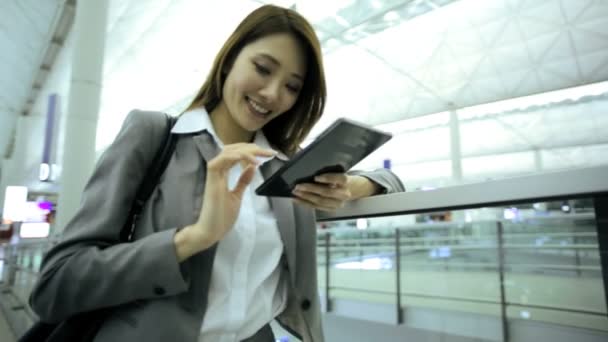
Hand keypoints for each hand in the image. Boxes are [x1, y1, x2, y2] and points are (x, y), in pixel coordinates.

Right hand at [177, 143, 275, 257]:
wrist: (210, 232)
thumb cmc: (221, 216)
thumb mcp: (237, 196)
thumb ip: (243, 181)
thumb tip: (252, 167)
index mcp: (223, 174)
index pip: (235, 154)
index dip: (251, 151)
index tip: (268, 154)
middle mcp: (218, 171)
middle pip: (232, 149)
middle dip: (251, 147)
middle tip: (269, 151)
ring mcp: (214, 175)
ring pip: (227, 152)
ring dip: (246, 150)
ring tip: (261, 155)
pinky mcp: (211, 180)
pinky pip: (220, 161)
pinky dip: (235, 156)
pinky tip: (250, 160)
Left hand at [292, 173, 351, 211]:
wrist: (354, 189)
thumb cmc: (342, 178)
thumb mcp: (340, 171)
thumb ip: (330, 171)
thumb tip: (311, 169)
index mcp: (347, 181)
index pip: (340, 179)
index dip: (328, 178)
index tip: (316, 177)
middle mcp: (344, 194)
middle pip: (327, 192)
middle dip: (311, 189)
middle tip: (299, 186)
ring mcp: (338, 203)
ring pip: (320, 202)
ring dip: (306, 197)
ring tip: (296, 193)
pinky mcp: (331, 209)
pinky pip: (317, 207)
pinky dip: (305, 203)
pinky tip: (297, 199)